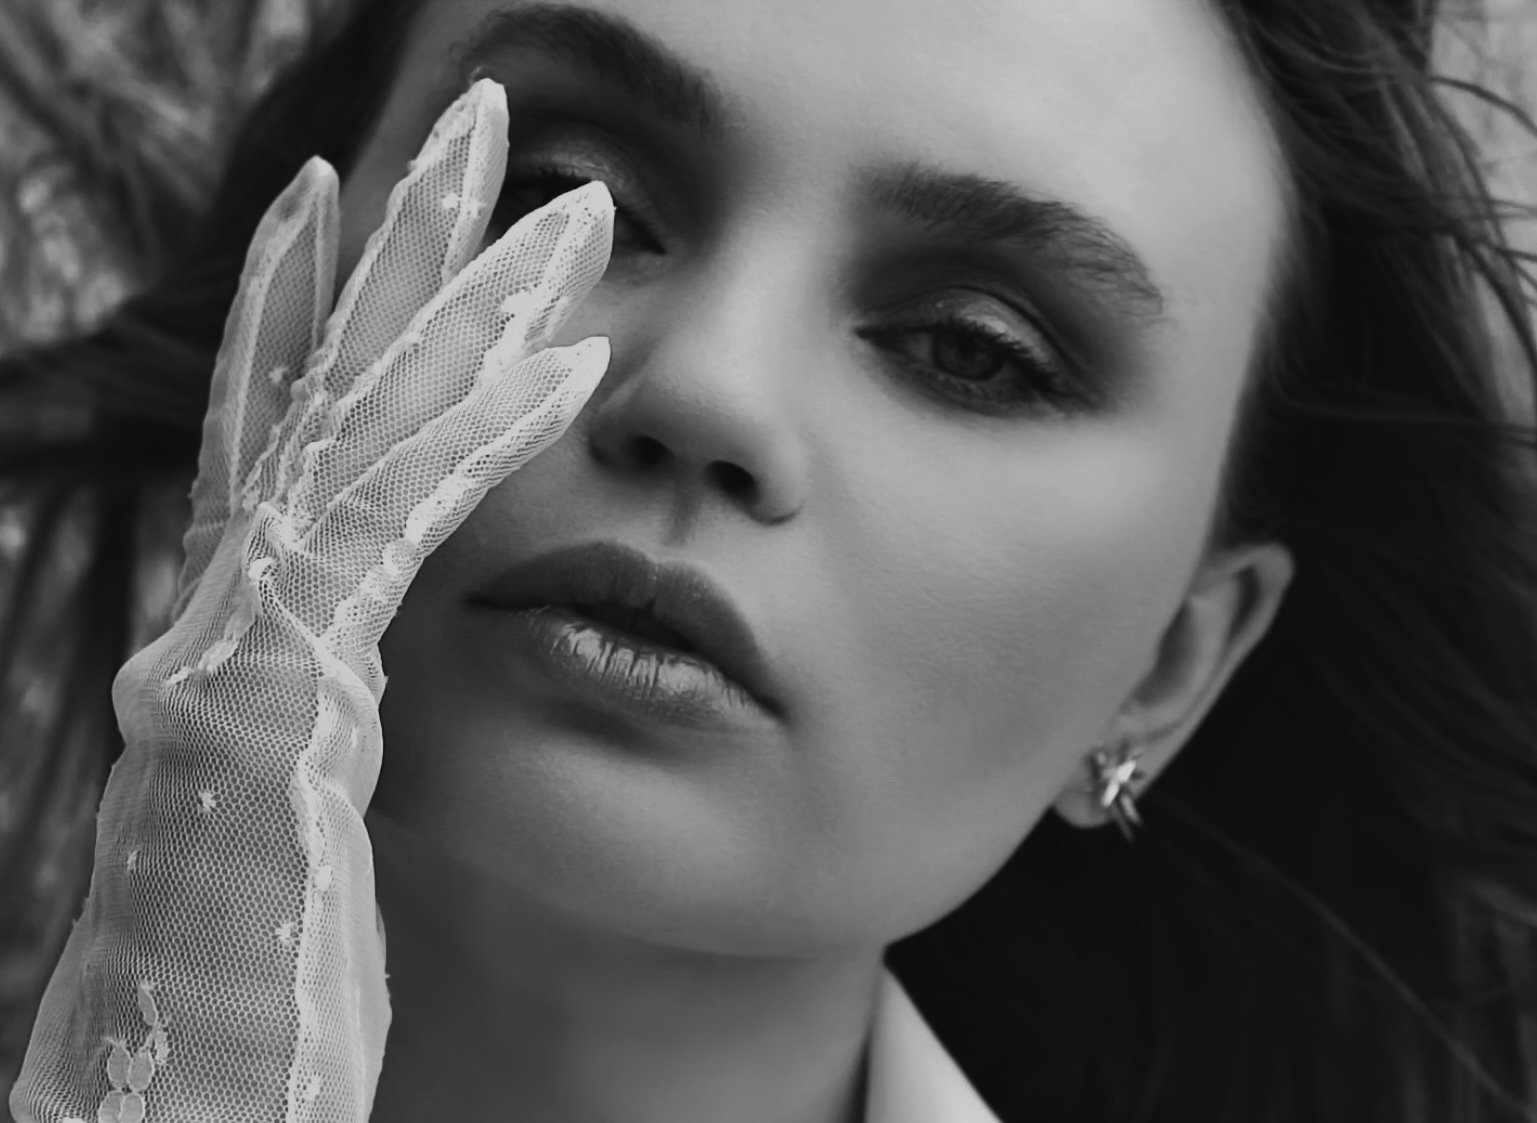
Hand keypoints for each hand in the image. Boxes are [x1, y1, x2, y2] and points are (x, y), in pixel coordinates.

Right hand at [9, 78, 612, 1122]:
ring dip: (470, 294)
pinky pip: (406, 522)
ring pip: (367, 412)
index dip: (309, 295)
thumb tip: (350, 635)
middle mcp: (229, 589)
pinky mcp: (295, 677)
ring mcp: (249, 624)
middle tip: (481, 122)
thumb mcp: (294, 787)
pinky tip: (574, 360)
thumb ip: (320, 683)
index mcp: (241, 609)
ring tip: (565, 198)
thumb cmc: (252, 957)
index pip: (283, 418)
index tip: (358, 199)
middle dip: (406, 238)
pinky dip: (485, 431)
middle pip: (322, 373)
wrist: (187, 1065)